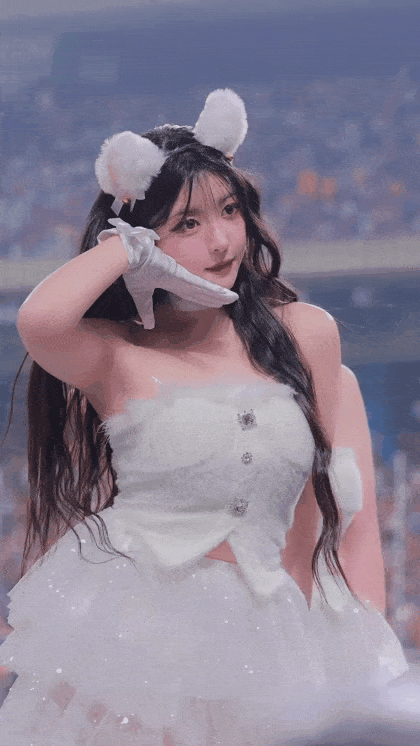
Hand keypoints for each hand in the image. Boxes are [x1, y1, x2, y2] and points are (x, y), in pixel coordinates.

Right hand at [97, 218, 238, 328]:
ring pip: (204, 287)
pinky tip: (223, 293)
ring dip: (218, 294)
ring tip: (231, 298)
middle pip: (201, 289)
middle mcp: (179, 277)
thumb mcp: (140, 295)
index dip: (203, 297)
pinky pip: (199, 284)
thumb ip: (146, 311)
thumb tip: (148, 326)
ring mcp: (181, 274)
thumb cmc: (132, 269)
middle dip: (215, 295)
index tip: (214, 301)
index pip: (191, 291)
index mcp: (171, 279)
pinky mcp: (180, 273)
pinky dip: (212, 289)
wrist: (126, 254)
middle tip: (229, 300)